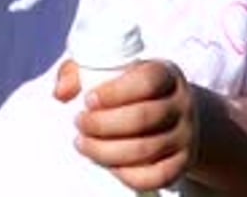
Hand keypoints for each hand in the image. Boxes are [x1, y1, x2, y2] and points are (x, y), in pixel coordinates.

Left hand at [54, 59, 198, 191]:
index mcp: (166, 74)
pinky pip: (155, 176)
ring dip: (106, 150)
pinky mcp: (182, 163)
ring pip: (145, 150)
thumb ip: (82, 71)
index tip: (87, 100)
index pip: (146, 81)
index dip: (114, 92)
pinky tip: (106, 163)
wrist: (177, 113)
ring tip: (82, 143)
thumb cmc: (136, 87)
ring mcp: (185, 135)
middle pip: (142, 118)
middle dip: (102, 125)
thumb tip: (61, 92)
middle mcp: (181, 103)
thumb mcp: (115, 69)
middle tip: (79, 123)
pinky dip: (125, 173)